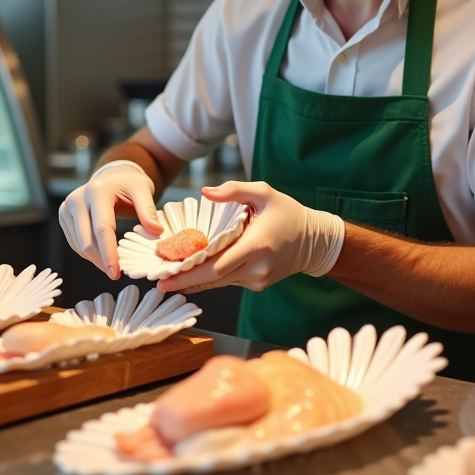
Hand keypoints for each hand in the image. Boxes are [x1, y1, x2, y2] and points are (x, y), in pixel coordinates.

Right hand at [59, 161, 164, 278]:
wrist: (112, 175)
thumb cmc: (129, 183)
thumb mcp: (143, 189)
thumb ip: (148, 210)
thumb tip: (157, 231)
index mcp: (97, 191)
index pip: (102, 229)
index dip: (109, 253)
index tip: (115, 273)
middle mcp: (77, 198)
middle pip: (86, 240)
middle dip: (101, 261)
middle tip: (116, 274)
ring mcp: (67, 207)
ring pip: (78, 244)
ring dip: (94, 259)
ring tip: (111, 264)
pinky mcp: (64, 215)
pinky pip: (74, 242)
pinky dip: (88, 252)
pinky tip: (101, 255)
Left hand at [159, 181, 344, 293]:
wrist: (315, 241)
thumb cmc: (289, 213)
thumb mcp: (264, 193)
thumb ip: (234, 191)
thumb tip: (205, 192)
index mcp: (256, 245)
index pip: (215, 265)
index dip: (189, 273)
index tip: (167, 276)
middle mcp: (257, 267)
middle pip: (213, 279)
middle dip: (185, 282)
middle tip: (160, 284)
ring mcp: (258, 279)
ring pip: (220, 282)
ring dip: (196, 281)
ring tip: (170, 280)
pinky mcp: (258, 284)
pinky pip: (230, 280)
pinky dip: (212, 278)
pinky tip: (194, 275)